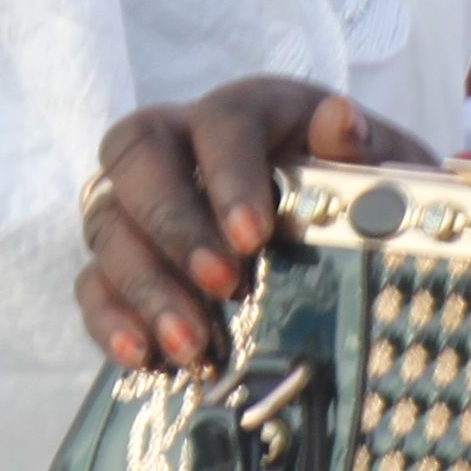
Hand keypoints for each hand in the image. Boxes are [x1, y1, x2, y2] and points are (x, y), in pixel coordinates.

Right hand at [74, 77, 423, 372]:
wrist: (350, 243)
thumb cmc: (364, 201)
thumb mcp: (378, 176)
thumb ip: (358, 154)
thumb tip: (342, 121)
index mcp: (245, 115)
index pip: (218, 122)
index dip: (227, 174)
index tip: (254, 235)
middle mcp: (179, 147)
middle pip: (136, 156)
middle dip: (172, 224)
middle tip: (220, 283)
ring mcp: (142, 203)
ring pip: (108, 222)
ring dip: (144, 284)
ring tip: (192, 345)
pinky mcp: (124, 260)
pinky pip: (92, 280)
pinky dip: (109, 318)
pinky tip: (140, 354)